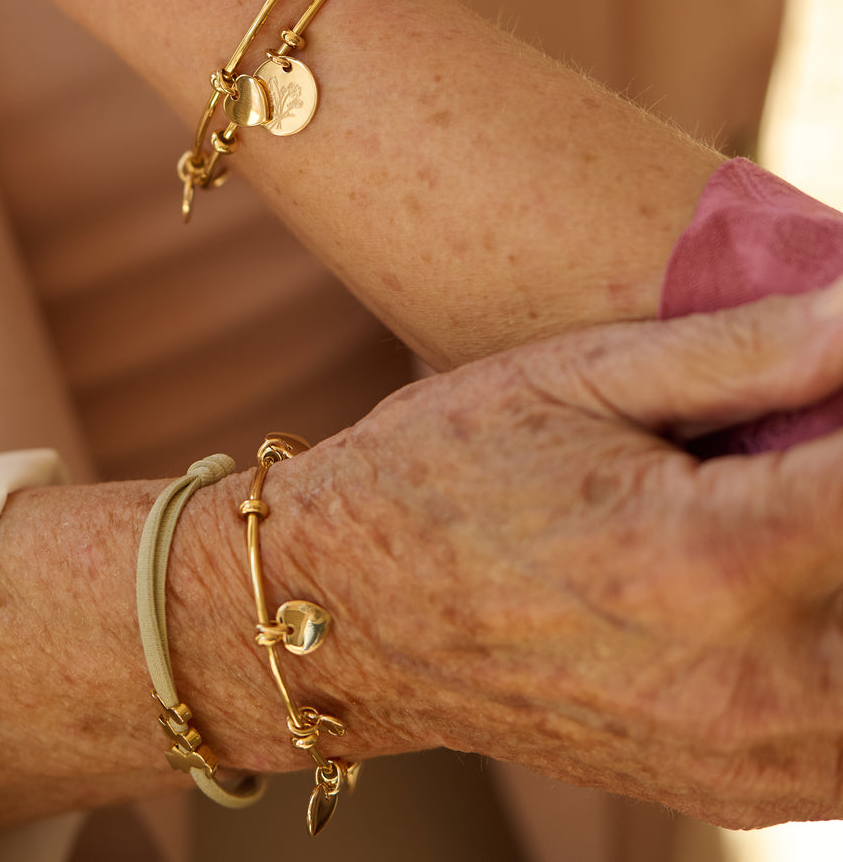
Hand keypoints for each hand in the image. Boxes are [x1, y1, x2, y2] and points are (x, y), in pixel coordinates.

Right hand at [195, 281, 842, 829]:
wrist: (346, 614)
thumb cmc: (446, 470)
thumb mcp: (577, 376)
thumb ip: (745, 350)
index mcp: (707, 559)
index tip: (838, 365)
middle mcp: (747, 682)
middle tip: (804, 437)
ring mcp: (747, 756)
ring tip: (793, 500)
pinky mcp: (739, 787)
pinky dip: (840, 650)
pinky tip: (788, 583)